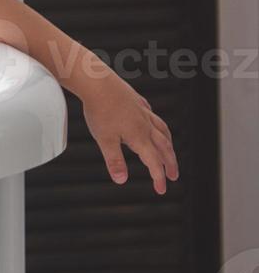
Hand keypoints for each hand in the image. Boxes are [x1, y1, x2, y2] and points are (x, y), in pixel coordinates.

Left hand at [80, 72, 177, 193]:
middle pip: (164, 147)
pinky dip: (157, 124)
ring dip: (168, 144)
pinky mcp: (135, 101)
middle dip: (170, 163)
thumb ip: (114, 160)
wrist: (97, 82)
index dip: (158, 178)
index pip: (154, 162)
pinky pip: (152, 115)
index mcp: (139, 136)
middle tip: (174, 176)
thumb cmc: (99, 109)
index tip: (161, 190)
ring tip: (169, 151)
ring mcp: (142, 111)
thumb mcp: (105, 140)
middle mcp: (145, 124)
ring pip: (161, 130)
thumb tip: (121, 181)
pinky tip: (153, 123)